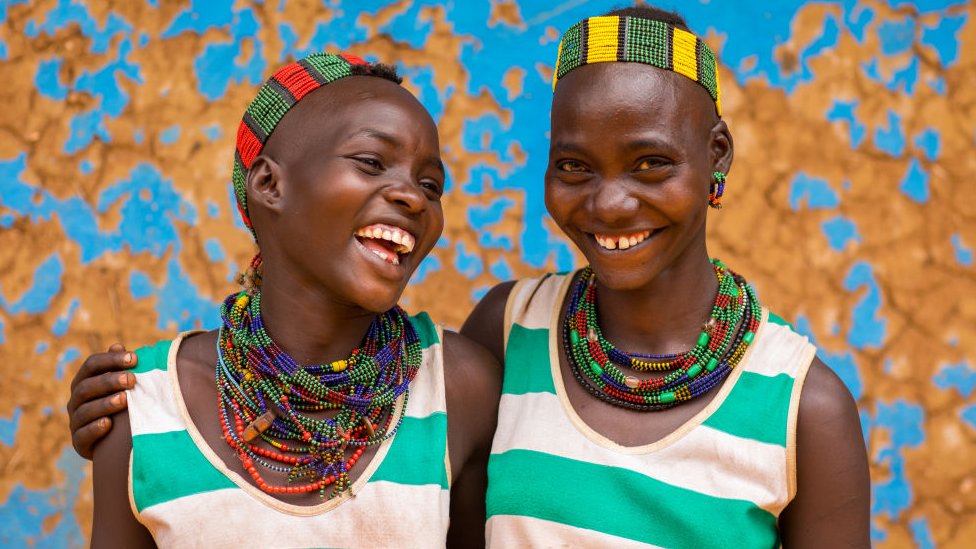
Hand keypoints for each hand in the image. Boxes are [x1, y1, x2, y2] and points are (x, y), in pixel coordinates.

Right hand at [66, 343, 136, 459]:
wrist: (112, 443)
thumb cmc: (119, 405)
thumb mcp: (120, 386)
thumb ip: (118, 367)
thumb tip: (118, 346)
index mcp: (84, 382)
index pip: (92, 365)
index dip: (111, 360)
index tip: (134, 358)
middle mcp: (76, 400)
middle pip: (87, 386)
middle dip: (109, 381)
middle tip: (132, 379)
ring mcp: (76, 422)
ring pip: (85, 411)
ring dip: (105, 404)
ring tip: (125, 399)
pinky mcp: (79, 442)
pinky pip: (83, 435)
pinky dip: (95, 429)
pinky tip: (109, 424)